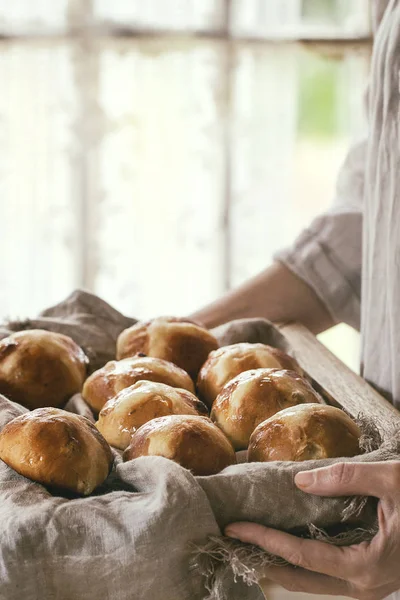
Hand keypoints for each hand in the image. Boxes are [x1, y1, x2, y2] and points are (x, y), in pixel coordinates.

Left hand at [225, 461, 399, 598]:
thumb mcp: (393, 480)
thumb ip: (345, 477)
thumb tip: (300, 481)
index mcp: (366, 567)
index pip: (300, 556)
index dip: (264, 540)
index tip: (234, 528)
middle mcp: (366, 585)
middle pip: (300, 580)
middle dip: (264, 560)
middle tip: (233, 542)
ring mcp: (371, 585)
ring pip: (315, 581)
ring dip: (282, 563)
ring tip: (252, 542)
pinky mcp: (374, 575)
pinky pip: (329, 574)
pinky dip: (304, 561)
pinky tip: (289, 542)